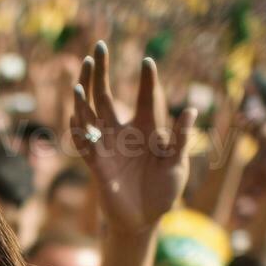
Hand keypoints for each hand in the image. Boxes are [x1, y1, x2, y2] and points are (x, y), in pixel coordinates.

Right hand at [71, 42, 193, 232]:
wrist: (144, 220)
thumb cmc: (163, 191)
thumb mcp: (177, 164)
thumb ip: (181, 139)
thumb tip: (190, 111)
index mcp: (145, 129)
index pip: (143, 98)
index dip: (146, 80)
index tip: (148, 61)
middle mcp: (121, 132)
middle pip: (106, 95)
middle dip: (102, 72)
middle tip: (99, 46)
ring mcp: (106, 146)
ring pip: (90, 113)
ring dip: (85, 93)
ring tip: (84, 72)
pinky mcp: (97, 164)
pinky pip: (83, 143)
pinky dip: (79, 129)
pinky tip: (75, 112)